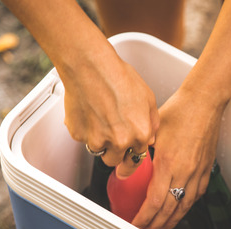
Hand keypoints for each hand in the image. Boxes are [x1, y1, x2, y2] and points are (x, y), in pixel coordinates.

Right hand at [60, 47, 158, 169]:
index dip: (131, 156)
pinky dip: (84, 129)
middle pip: (116, 160)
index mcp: (140, 133)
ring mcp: (97, 140)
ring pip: (98, 150)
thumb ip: (151, 123)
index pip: (137, 158)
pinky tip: (88, 110)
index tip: (127, 159)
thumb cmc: (118, 76)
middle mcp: (120, 141)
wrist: (90, 67)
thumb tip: (149, 139)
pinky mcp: (78, 134)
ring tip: (99, 118)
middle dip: (114, 152)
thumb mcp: (148, 97)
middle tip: (110, 136)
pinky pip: (82, 138)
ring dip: (99, 141)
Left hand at [131, 86, 223, 228]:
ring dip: (173, 220)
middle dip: (157, 224)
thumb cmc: (180, 110)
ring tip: (163, 228)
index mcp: (169, 163)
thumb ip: (140, 152)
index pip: (155, 201)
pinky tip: (181, 209)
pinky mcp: (206, 169)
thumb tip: (126, 168)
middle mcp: (185, 171)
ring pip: (185, 205)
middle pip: (170, 209)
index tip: (137, 225)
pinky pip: (196, 194)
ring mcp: (198, 172)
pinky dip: (187, 206)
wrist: (204, 102)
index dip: (145, 218)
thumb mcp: (152, 131)